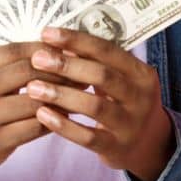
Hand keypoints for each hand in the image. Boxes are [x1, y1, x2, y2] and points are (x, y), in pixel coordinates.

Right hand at [0, 42, 87, 180]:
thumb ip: (10, 64)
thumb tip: (58, 48)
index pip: (12, 51)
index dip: (43, 49)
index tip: (67, 50)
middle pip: (24, 72)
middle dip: (57, 70)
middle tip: (81, 71)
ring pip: (33, 101)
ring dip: (61, 95)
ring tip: (80, 92)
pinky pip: (35, 126)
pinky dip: (56, 118)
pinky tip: (68, 114)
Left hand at [26, 27, 174, 180]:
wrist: (149, 144)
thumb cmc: (125, 102)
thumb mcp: (120, 80)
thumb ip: (96, 63)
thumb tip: (60, 43)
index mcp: (142, 74)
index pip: (109, 50)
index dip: (77, 40)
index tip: (48, 33)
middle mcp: (141, 97)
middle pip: (102, 76)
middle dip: (67, 66)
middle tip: (37, 59)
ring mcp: (130, 124)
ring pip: (94, 106)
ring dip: (60, 95)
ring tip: (32, 88)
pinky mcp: (117, 147)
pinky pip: (87, 137)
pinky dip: (63, 125)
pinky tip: (42, 115)